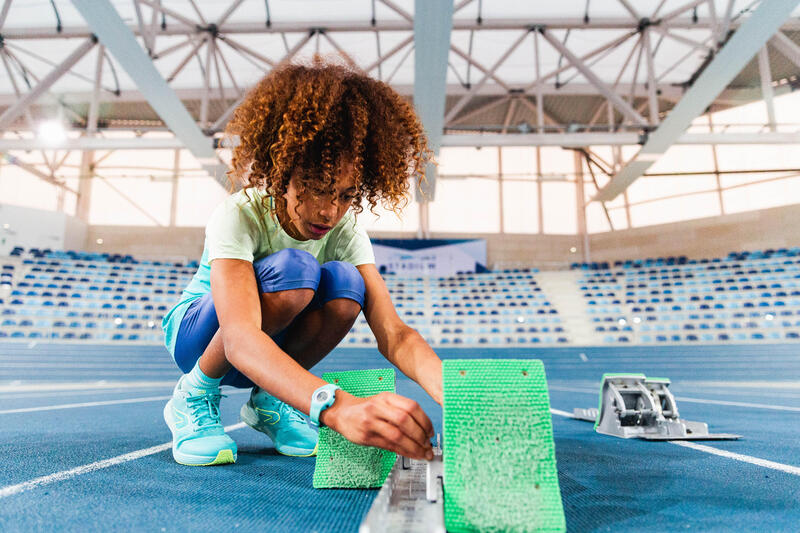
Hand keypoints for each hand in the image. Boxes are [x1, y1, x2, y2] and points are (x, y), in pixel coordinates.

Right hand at [320, 391, 434, 459]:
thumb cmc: (366, 408)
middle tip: (428, 445)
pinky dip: (403, 452)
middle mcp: (378, 407)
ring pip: (397, 436)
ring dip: (413, 447)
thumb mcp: (384, 402)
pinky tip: (411, 455)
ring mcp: (370, 422)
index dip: (425, 421)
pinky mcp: (366, 436)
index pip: (411, 407)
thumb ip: (401, 411)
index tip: (431, 432)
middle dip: (420, 436)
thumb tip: (423, 429)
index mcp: (386, 397)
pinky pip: (388, 446)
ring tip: (423, 453)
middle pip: (405, 421)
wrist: (341, 412)